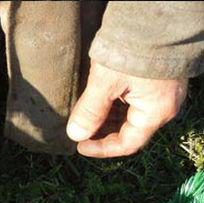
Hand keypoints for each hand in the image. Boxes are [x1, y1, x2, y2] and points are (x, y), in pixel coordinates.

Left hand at [67, 62, 187, 157]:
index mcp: (156, 112)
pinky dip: (114, 105)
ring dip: (107, 119)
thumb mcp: (105, 83)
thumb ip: (90, 111)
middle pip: (129, 130)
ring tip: (84, 116)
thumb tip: (76, 135)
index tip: (79, 146)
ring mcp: (162, 93)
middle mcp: (163, 106)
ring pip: (130, 116)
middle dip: (102, 133)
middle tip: (79, 130)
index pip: (127, 144)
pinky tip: (96, 101)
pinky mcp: (157, 80)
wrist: (157, 16)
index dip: (101, 149)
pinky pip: (134, 101)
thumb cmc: (133, 50)